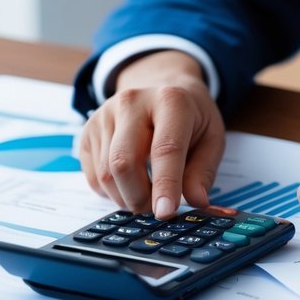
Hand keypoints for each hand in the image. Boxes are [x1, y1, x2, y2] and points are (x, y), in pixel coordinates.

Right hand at [78, 50, 224, 218]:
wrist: (161, 86)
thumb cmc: (190, 118)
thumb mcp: (212, 138)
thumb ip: (203, 171)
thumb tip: (196, 201)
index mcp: (170, 101)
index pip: (165, 148)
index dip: (166, 185)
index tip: (165, 213)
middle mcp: (131, 102)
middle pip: (124, 163)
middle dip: (139, 198)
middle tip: (156, 209)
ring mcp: (104, 115)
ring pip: (106, 174)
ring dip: (126, 198)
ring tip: (146, 194)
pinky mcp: (88, 131)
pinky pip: (93, 176)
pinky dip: (111, 192)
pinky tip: (128, 183)